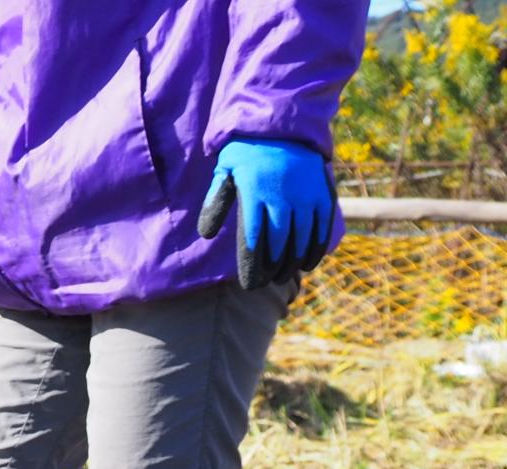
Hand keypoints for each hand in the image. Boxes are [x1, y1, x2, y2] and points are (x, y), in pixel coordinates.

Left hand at [198, 137, 336, 289]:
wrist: (282, 124)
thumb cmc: (245, 153)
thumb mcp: (224, 171)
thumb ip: (215, 201)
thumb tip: (206, 234)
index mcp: (256, 191)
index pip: (255, 235)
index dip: (254, 262)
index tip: (251, 282)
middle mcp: (284, 194)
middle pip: (281, 240)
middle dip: (274, 267)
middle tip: (267, 283)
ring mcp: (306, 193)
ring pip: (303, 236)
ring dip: (294, 261)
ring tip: (284, 277)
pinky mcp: (323, 190)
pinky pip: (323, 224)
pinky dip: (317, 247)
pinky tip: (308, 264)